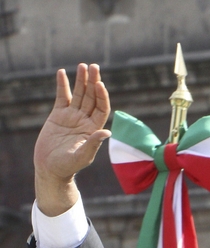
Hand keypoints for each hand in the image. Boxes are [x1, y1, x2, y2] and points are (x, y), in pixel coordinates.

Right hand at [34, 63, 110, 215]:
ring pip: (78, 94)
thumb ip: (93, 143)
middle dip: (93, 82)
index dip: (102, 96)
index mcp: (93, 129)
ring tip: (82, 66)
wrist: (50, 168)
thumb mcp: (82, 156)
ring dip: (81, 80)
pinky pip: (61, 96)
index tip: (100, 84)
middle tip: (94, 67)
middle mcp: (85, 120)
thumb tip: (107, 131)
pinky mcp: (58, 115)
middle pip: (91, 98)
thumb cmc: (68, 166)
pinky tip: (62, 73)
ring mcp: (72, 116)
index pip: (101, 108)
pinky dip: (62, 85)